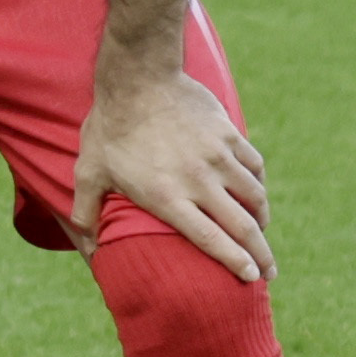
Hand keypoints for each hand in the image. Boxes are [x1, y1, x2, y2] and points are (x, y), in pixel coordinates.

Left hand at [72, 63, 270, 281]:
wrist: (138, 78)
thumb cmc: (109, 128)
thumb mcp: (88, 172)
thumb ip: (86, 212)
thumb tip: (87, 248)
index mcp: (166, 197)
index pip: (211, 240)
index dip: (235, 262)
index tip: (251, 278)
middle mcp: (198, 181)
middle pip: (242, 227)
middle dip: (261, 255)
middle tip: (270, 273)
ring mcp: (217, 157)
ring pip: (255, 198)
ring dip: (262, 222)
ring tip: (261, 236)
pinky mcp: (229, 135)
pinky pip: (255, 167)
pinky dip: (259, 186)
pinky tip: (256, 196)